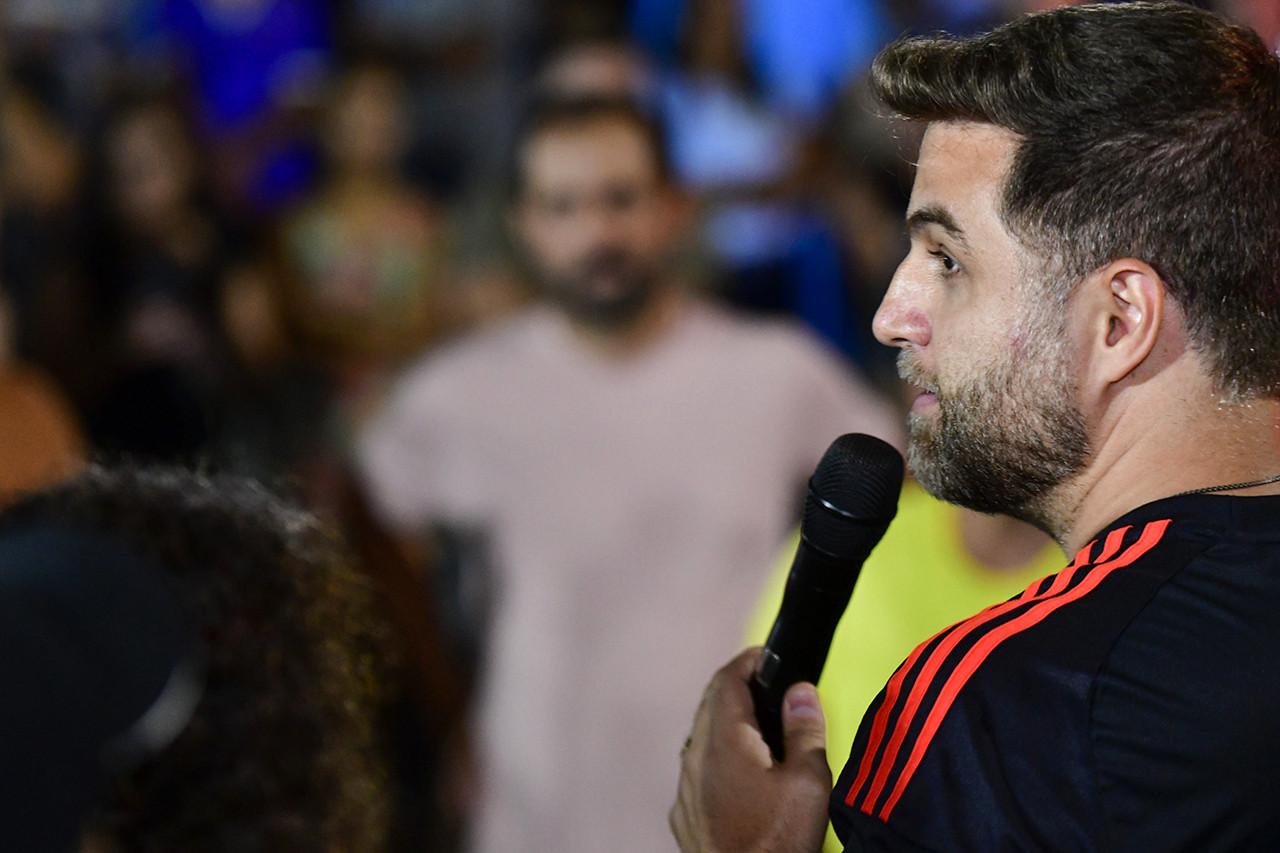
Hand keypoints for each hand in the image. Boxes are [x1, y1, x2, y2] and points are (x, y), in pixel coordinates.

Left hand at [670, 647, 830, 852]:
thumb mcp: (808, 784)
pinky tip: (745, 774)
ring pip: (702, 738)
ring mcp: (686, 789)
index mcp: (724, 741)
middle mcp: (695, 759)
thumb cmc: (778, 844)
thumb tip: (800, 691)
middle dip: (740, 688)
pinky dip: (719, 757)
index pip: (727, 680)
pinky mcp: (685, 816)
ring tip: (763, 729)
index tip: (769, 655)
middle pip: (711, 705)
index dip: (749, 660)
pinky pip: (698, 770)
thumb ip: (804, 731)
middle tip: (771, 687)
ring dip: (728, 724)